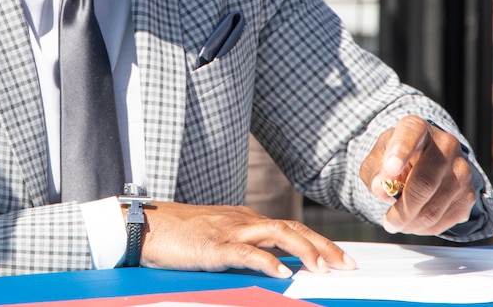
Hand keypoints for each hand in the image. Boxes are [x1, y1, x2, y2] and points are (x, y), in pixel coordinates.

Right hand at [140, 202, 355, 277]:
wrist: (145, 225)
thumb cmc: (178, 235)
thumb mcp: (217, 237)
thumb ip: (242, 246)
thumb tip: (269, 264)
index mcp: (245, 220)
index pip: (291, 226)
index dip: (318, 242)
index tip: (341, 258)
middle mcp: (242, 221)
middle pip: (292, 227)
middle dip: (323, 246)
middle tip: (346, 264)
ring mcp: (228, 231)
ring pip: (276, 232)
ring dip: (304, 250)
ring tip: (322, 268)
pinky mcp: (213, 245)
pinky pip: (245, 251)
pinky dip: (267, 261)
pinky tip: (282, 272)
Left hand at [360, 115, 476, 234]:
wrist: (423, 163)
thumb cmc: (395, 161)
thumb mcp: (377, 161)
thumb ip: (375, 173)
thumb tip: (382, 189)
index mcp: (416, 128)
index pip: (411, 134)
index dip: (401, 151)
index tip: (391, 168)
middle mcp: (445, 144)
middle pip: (425, 182)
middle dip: (404, 208)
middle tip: (389, 222)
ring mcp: (462, 168)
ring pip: (436, 206)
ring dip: (413, 222)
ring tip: (398, 222)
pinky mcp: (469, 193)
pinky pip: (447, 218)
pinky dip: (427, 227)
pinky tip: (415, 222)